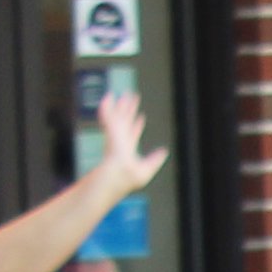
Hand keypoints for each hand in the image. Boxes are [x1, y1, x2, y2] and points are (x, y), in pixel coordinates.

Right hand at [87, 86, 163, 201]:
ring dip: (122, 105)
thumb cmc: (130, 177)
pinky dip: (107, 106)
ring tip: (125, 94)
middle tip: (132, 100)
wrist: (118, 173)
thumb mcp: (147, 168)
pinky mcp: (111, 129)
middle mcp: (120, 140)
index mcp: (127, 149)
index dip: (137, 126)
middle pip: (125, 121)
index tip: (141, 117)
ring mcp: (115, 134)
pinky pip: (107, 114)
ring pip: (119, 115)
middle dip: (129, 111)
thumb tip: (164, 152)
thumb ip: (155, 159)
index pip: (133, 134)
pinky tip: (108, 96)